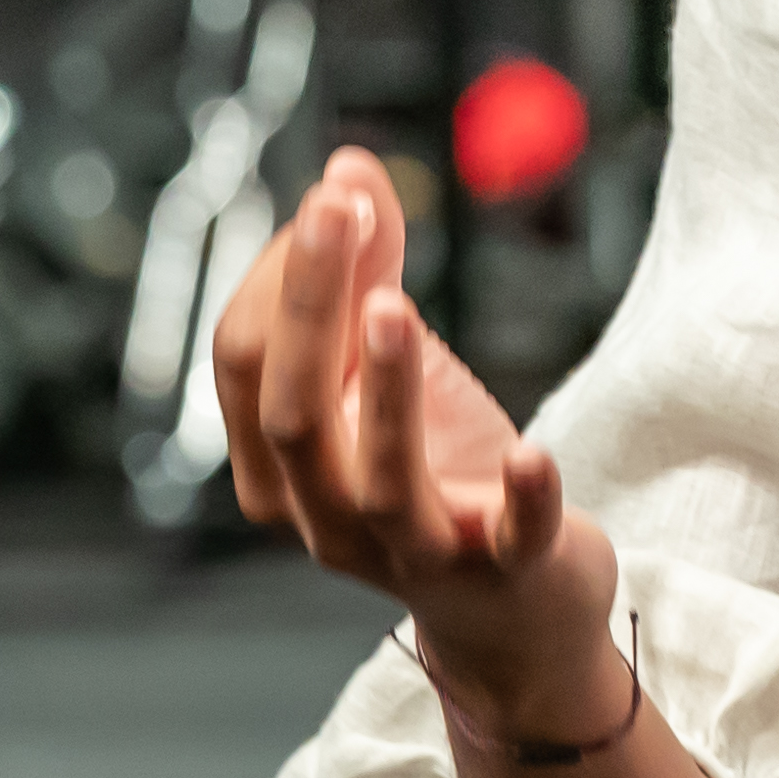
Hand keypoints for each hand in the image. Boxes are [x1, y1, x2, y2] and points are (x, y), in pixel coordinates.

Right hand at [213, 146, 619, 729]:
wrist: (516, 611)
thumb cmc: (439, 470)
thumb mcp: (396, 370)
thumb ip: (370, 272)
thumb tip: (347, 167)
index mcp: (277, 467)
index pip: (246, 364)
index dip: (283, 275)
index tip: (337, 193)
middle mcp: (324, 518)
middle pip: (292, 413)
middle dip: (310, 304)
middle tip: (338, 207)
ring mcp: (410, 552)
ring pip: (374, 479)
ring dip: (386, 390)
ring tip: (394, 304)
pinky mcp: (502, 572)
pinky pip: (505, 541)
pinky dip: (518, 499)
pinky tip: (532, 453)